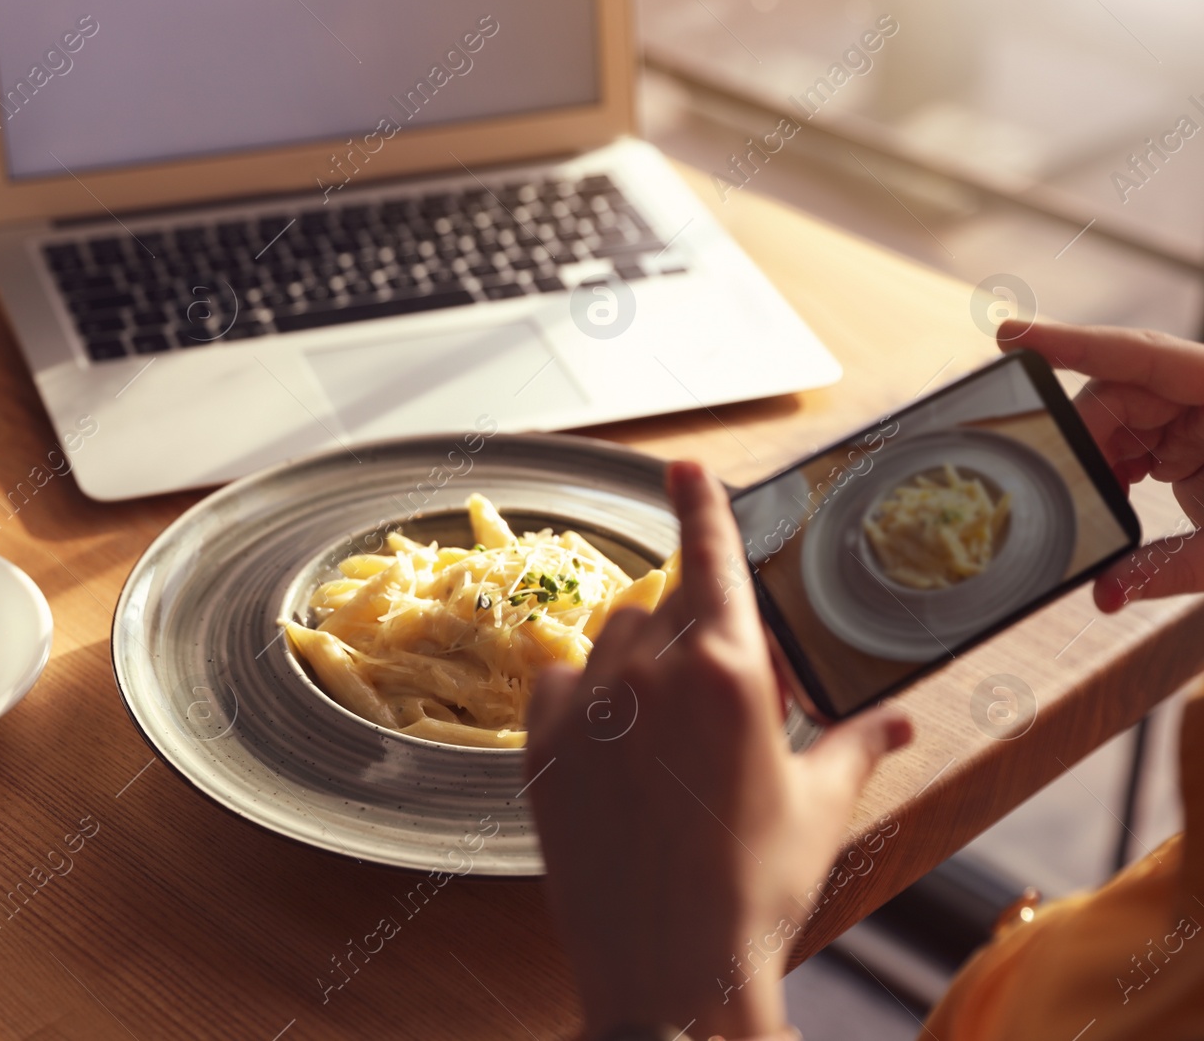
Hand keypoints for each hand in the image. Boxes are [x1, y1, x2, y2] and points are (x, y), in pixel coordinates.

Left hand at [525, 461, 912, 1039]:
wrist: (671, 972)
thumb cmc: (759, 889)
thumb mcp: (820, 809)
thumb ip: (857, 746)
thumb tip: (897, 720)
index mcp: (732, 675)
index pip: (714, 560)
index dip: (699, 505)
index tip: (680, 465)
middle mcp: (653, 675)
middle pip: (665, 609)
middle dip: (692, 634)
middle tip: (713, 697)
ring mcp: (588, 711)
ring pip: (609, 641)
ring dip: (639, 664)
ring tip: (665, 732)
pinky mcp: (540, 750)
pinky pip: (555, 683)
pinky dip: (579, 696)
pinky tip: (607, 739)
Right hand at [999, 319, 1203, 609]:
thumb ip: (1168, 569)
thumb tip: (1104, 594)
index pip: (1141, 354)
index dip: (1072, 342)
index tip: (1012, 334)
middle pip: (1120, 391)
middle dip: (1083, 436)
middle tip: (1061, 484)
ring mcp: (1200, 412)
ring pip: (1118, 417)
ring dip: (1097, 460)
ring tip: (1094, 501)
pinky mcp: (1192, 440)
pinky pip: (1134, 441)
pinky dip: (1114, 471)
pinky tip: (1113, 497)